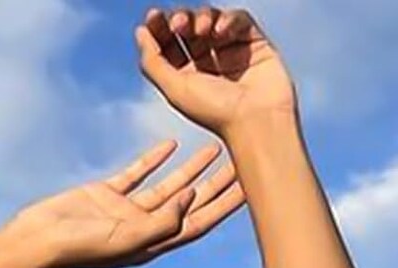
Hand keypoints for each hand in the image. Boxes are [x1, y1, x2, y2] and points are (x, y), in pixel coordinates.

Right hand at [2, 138, 244, 267]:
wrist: (40, 241)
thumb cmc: (81, 247)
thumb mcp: (128, 238)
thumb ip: (163, 221)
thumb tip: (192, 198)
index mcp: (153, 244)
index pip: (199, 223)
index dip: (226, 206)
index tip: (251, 186)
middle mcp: (144, 229)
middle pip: (191, 204)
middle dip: (218, 186)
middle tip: (244, 162)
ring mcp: (126, 212)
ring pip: (168, 187)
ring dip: (192, 169)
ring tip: (216, 147)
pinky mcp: (107, 195)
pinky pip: (138, 175)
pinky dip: (154, 160)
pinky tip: (170, 144)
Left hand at [137, 7, 296, 136]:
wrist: (257, 120)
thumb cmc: (216, 112)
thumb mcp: (175, 89)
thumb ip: (153, 62)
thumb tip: (140, 32)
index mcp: (187, 76)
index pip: (170, 44)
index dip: (159, 28)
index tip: (152, 17)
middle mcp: (208, 63)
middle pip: (189, 27)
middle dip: (180, 19)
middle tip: (177, 24)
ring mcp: (231, 51)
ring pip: (212, 19)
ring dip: (202, 18)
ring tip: (201, 29)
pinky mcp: (254, 43)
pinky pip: (239, 19)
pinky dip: (229, 19)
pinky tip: (221, 31)